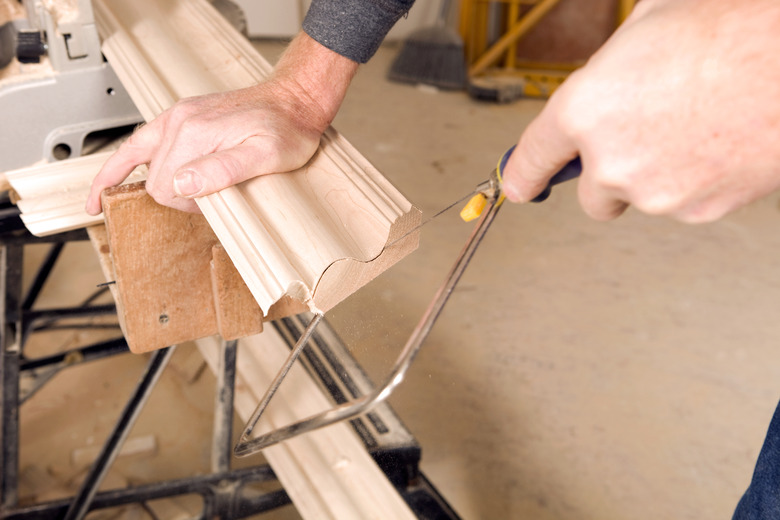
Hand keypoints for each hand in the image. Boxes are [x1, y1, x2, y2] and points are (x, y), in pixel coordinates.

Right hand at [86, 33, 357, 213]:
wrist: (295, 101)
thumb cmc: (288, 130)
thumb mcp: (266, 156)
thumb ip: (223, 169)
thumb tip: (181, 184)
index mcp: (194, 133)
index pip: (162, 186)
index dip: (181, 206)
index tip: (207, 208)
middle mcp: (180, 121)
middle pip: (151, 177)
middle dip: (170, 199)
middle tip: (203, 205)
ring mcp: (179, 116)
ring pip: (138, 159)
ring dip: (137, 182)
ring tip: (117, 202)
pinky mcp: (184, 116)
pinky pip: (143, 141)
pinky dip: (124, 163)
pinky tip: (111, 181)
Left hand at [502, 0, 779, 222]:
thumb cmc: (732, 31)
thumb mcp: (648, 22)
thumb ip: (611, 65)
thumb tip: (607, 79)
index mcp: (586, 109)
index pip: (532, 158)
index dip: (522, 174)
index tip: (519, 185)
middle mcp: (612, 160)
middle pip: (589, 195)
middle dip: (606, 175)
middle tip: (640, 141)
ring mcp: (655, 191)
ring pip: (639, 198)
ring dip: (655, 174)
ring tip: (695, 125)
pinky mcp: (697, 210)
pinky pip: (682, 203)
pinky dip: (694, 182)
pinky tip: (716, 142)